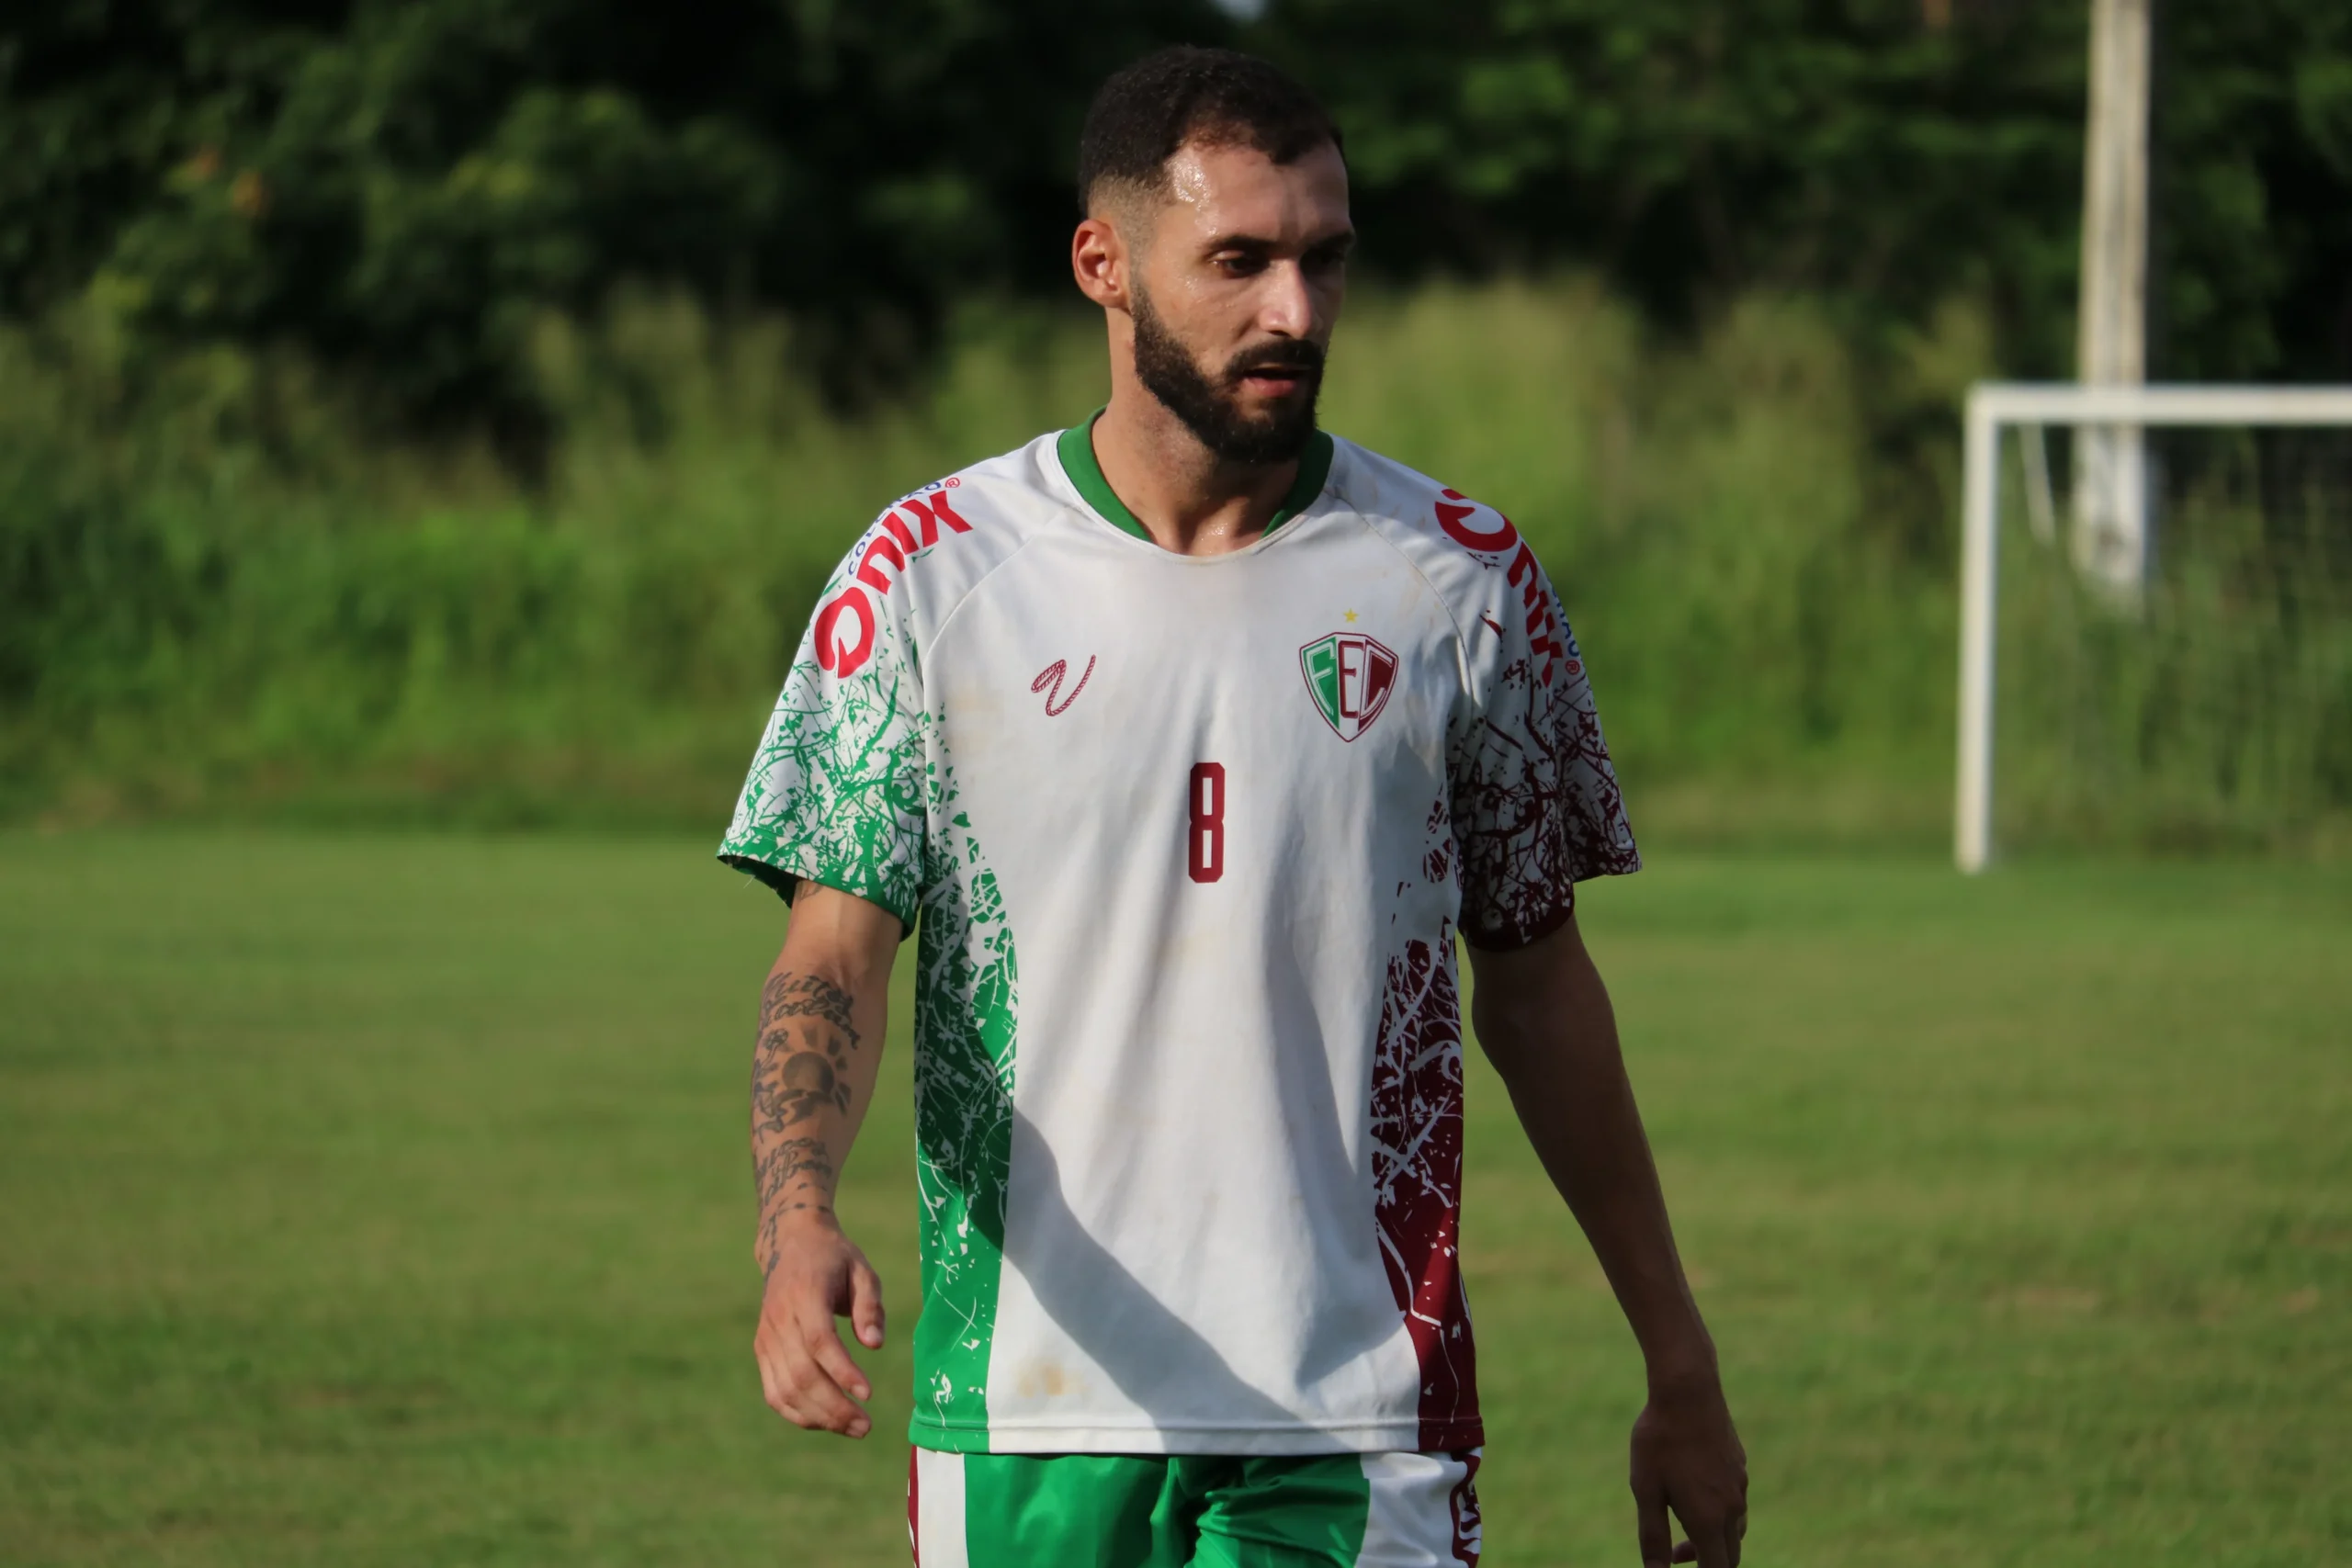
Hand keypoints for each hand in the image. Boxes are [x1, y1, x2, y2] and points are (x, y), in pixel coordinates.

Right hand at [754, 1210, 885, 1436]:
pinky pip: (774, 1392)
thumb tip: (874, 1344)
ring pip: (784, 1390)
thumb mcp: (862, 1270)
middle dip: (834, 1407)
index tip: (868, 1394)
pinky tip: (826, 1422)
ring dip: (819, 1417)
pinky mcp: (762, 1351)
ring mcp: (766, 1337)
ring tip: (855, 1429)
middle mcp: (780, 1318)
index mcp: (805, 1293)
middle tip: (867, 1426)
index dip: (842, 1371)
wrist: (791, 1244)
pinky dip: (798, 1414)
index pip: (819, 1340)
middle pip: (801, 1374)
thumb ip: (870, 1306)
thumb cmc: (835, 1259)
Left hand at [1630, 1371, 1746, 1567]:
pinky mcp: (1740, 1466)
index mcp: (1709, 1519)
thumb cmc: (1660, 1440)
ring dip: (1712, 1537)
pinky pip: (1736, 1502)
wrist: (1688, 1390)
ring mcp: (1740, 1485)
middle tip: (1674, 1553)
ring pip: (1735, 1529)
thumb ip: (1653, 1536)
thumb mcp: (1646, 1490)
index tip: (1679, 1563)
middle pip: (1730, 1556)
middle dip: (1705, 1562)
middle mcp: (1732, 1507)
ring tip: (1681, 1522)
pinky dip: (1718, 1512)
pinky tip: (1695, 1489)